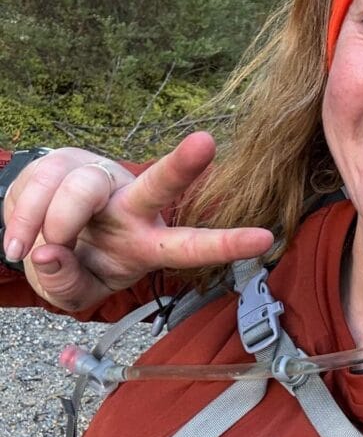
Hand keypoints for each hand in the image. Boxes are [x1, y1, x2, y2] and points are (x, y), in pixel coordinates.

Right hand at [2, 133, 274, 310]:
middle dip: (182, 165)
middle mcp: (131, 207)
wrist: (39, 233)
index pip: (190, 245)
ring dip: (54, 224)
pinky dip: (20, 221)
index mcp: (147, 243)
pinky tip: (17, 241)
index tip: (265, 239)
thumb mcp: (74, 293)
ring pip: (80, 190)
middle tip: (206, 143)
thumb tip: (50, 253)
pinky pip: (37, 188)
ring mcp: (98, 182)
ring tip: (33, 251)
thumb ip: (66, 283)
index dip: (226, 244)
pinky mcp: (62, 164)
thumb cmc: (76, 265)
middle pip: (157, 184)